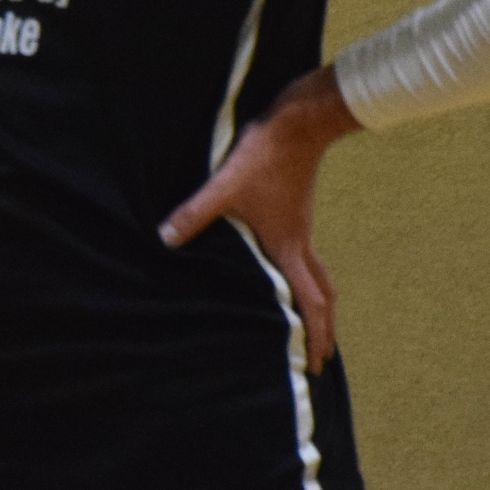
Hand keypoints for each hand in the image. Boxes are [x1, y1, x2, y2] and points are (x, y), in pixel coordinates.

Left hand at [159, 68, 362, 367]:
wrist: (297, 126)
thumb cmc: (263, 158)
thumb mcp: (223, 188)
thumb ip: (194, 215)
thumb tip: (164, 240)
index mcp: (288, 247)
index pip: (310, 303)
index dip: (315, 335)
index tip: (317, 364)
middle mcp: (301, 243)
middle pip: (324, 296)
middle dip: (324, 328)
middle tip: (322, 356)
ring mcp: (302, 228)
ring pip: (320, 276)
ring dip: (319, 303)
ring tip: (311, 321)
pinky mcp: (297, 212)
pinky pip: (309, 257)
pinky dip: (307, 276)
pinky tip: (286, 271)